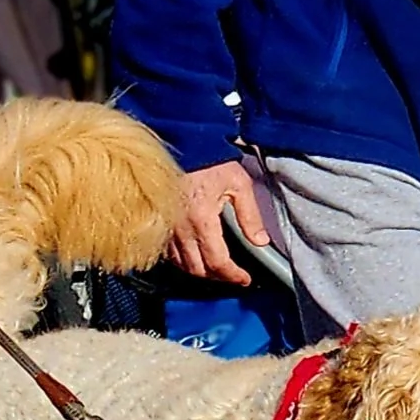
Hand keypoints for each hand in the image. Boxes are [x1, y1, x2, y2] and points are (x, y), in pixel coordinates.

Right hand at [166, 157, 269, 280]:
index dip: (232, 276)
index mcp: (201, 220)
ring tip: (216, 267)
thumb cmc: (208, 159)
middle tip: (232, 275)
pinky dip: (182, 260)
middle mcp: (180, 228)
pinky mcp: (158, 222)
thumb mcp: (238, 183)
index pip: (217, 262)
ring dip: (200, 271)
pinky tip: (195, 254)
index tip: (244, 279)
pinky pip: (168, 253)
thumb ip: (250, 215)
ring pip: (181, 264)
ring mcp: (166, 227)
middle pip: (197, 269)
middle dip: (218, 277)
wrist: (180, 141)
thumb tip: (260, 241)